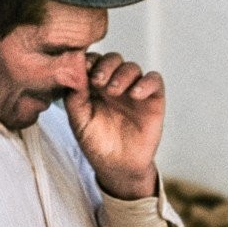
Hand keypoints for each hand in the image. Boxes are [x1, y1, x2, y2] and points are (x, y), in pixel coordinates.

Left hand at [66, 51, 163, 198]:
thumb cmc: (97, 144)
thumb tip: (73, 71)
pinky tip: (135, 94)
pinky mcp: (153, 98)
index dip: (88, 61)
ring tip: (114, 91)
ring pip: (132, 67)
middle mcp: (115, 83)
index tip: (81, 70)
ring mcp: (134, 90)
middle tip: (98, 81)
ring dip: (122, 74)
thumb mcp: (78, 121)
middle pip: (113, 59)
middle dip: (105, 66)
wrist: (119, 167)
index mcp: (94, 86)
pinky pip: (154, 80)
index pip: (93, 61)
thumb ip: (74, 97)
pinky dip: (146, 82)